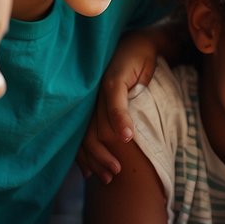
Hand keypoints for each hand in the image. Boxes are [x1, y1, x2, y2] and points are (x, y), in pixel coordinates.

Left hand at [77, 31, 159, 183]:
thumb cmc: (134, 76)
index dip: (87, 161)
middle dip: (97, 161)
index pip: (82, 140)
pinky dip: (121, 121)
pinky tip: (127, 137)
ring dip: (108, 148)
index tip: (96, 177)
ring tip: (117, 167)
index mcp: (90, 109)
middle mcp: (90, 102)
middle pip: (88, 138)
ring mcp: (100, 91)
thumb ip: (118, 122)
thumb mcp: (128, 103)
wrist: (142, 46)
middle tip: (108, 177)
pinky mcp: (114, 79)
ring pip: (99, 126)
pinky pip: (114, 103)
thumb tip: (118, 148)